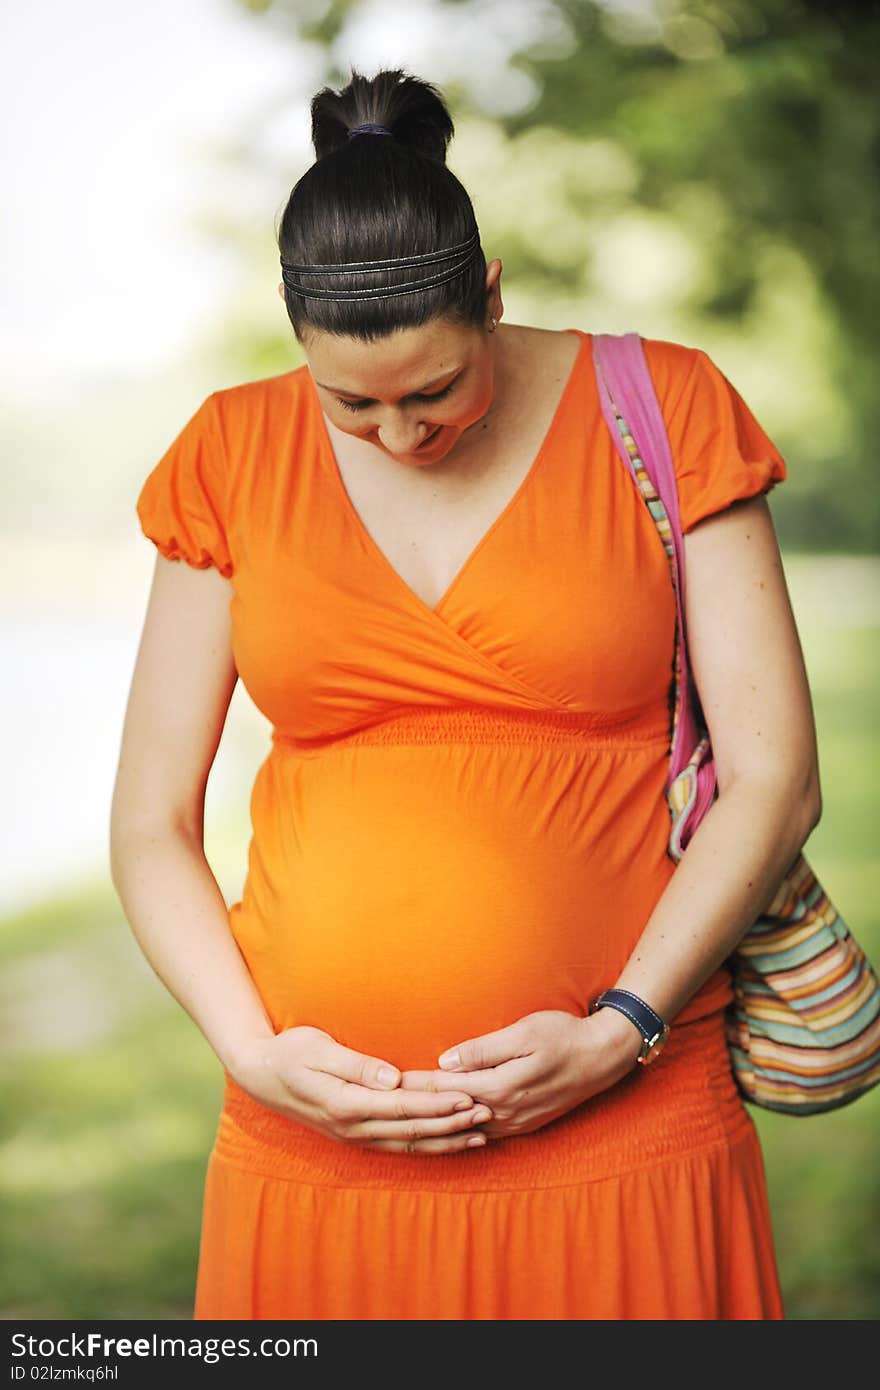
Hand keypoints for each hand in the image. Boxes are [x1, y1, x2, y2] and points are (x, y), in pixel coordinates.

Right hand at [228, 1026, 491, 1154]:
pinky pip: (398, 1147)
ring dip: (446, 1141)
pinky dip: (427, 1147)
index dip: (437, 1104)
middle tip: (487, 1114)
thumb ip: (357, 1065)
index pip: (402, 1107)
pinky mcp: (356, 1137)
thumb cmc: (290, 1052)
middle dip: (452, 1124)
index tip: (467, 1096)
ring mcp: (354, 1136)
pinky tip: (450, 1143)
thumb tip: (393, 1078)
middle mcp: (353, 1127)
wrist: (260, 1076)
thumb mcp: (318, 1048)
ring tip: (481, 1135)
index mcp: (346, 1103)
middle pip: (412, 1130)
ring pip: (409, 1145)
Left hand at [399, 1008, 642, 1140]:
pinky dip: (458, 1127)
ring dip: (435, 1121)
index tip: (386, 1082)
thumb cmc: (563, 1034)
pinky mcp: (524, 1124)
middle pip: (449, 1112)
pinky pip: (482, 1131)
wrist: (603, 1057)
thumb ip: (483, 1049)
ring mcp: (516, 1123)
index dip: (413, 1085)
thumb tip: (446, 1060)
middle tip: (382, 1101)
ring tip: (404, 1116)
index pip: (444, 1089)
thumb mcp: (524, 1032)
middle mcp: (505, 1113)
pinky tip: (443, 1125)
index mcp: (501, 1088)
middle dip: (416, 1107)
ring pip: (464, 1127)